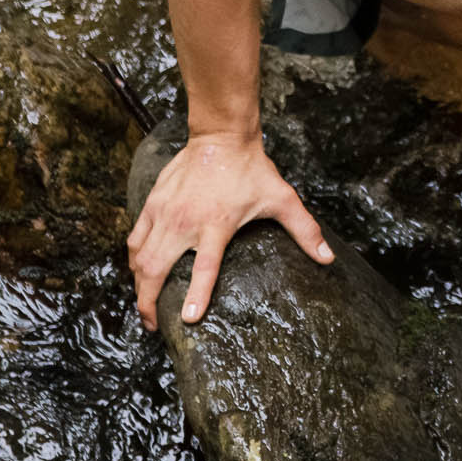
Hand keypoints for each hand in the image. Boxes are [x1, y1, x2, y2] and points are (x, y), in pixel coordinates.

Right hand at [126, 128, 332, 329]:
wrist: (222, 136)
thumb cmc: (252, 170)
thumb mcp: (282, 199)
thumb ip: (305, 230)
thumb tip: (328, 258)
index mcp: (217, 225)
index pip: (205, 267)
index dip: (197, 296)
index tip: (188, 321)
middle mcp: (186, 221)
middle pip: (156, 269)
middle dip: (149, 302)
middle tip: (153, 324)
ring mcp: (165, 213)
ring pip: (141, 258)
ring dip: (139, 285)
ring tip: (144, 304)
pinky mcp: (153, 204)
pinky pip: (135, 238)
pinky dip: (133, 259)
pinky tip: (137, 271)